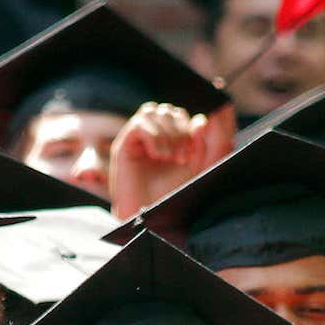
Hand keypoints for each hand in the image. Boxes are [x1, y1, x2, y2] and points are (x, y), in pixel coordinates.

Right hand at [107, 102, 230, 219]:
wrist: (149, 214)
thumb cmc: (170, 192)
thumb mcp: (194, 166)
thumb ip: (201, 144)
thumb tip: (201, 120)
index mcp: (168, 137)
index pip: (179, 115)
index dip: (188, 129)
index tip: (189, 156)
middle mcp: (151, 135)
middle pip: (167, 111)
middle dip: (179, 131)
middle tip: (180, 158)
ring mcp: (136, 139)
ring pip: (153, 111)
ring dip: (166, 133)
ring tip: (168, 157)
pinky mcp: (123, 145)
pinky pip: (140, 123)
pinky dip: (154, 137)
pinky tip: (157, 156)